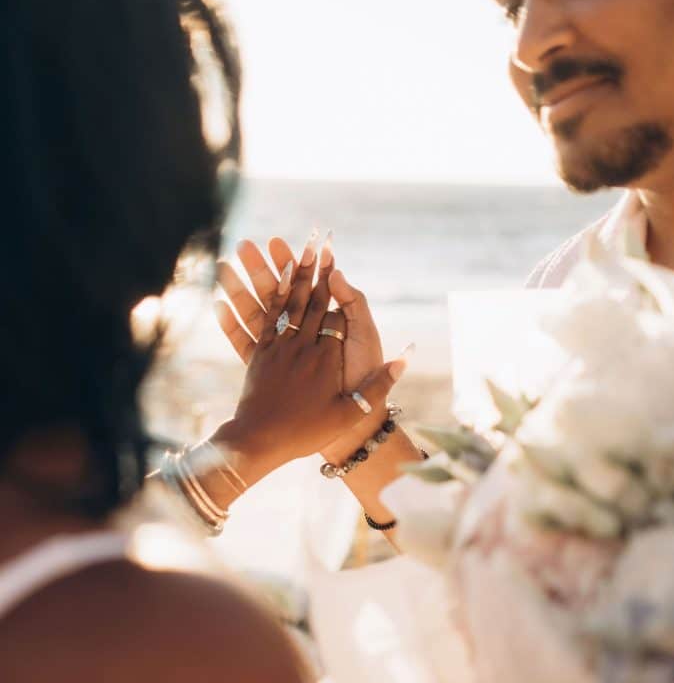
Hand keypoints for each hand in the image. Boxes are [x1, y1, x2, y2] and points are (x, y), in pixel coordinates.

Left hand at [214, 254, 403, 483]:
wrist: (259, 442)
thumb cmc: (307, 432)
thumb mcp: (349, 412)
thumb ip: (379, 385)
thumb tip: (405, 359)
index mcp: (325, 359)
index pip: (333, 314)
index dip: (333, 284)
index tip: (334, 257)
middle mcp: (301, 347)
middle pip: (309, 301)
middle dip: (312, 269)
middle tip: (314, 240)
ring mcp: (278, 349)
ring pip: (286, 305)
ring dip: (289, 276)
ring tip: (290, 249)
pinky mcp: (259, 355)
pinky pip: (265, 319)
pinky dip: (269, 298)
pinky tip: (270, 281)